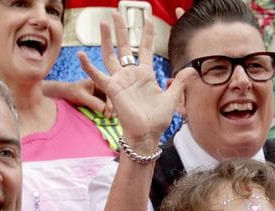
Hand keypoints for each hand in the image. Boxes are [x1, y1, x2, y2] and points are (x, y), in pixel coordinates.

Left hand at [42, 79, 112, 116]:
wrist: (62, 95)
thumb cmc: (70, 92)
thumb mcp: (81, 96)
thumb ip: (93, 102)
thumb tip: (105, 110)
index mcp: (98, 82)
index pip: (108, 91)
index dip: (110, 101)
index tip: (109, 111)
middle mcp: (102, 88)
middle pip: (112, 98)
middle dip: (113, 107)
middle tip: (112, 117)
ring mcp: (101, 96)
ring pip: (110, 104)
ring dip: (112, 111)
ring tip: (112, 119)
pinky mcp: (99, 103)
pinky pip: (105, 108)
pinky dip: (107, 113)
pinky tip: (109, 119)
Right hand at [77, 12, 193, 148]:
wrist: (147, 134)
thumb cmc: (158, 120)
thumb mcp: (173, 97)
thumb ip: (180, 82)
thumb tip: (193, 69)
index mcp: (145, 74)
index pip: (143, 48)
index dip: (145, 34)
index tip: (146, 19)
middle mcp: (130, 75)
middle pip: (123, 46)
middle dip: (121, 30)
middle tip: (117, 13)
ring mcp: (120, 81)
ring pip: (110, 55)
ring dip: (107, 39)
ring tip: (104, 23)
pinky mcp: (112, 89)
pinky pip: (98, 76)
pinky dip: (88, 66)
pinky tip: (80, 55)